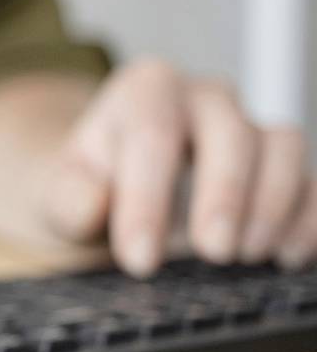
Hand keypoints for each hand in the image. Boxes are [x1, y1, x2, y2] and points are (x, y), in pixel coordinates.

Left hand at [44, 60, 316, 274]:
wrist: (116, 187)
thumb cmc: (92, 186)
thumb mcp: (60, 194)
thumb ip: (68, 197)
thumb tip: (94, 203)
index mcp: (145, 91)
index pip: (152, 135)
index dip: (148, 199)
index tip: (140, 260)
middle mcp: (206, 98)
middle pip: (230, 133)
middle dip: (225, 195)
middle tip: (212, 253)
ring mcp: (251, 127)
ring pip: (283, 147)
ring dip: (272, 204)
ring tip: (246, 257)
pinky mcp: (283, 165)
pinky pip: (313, 182)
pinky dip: (308, 219)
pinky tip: (286, 257)